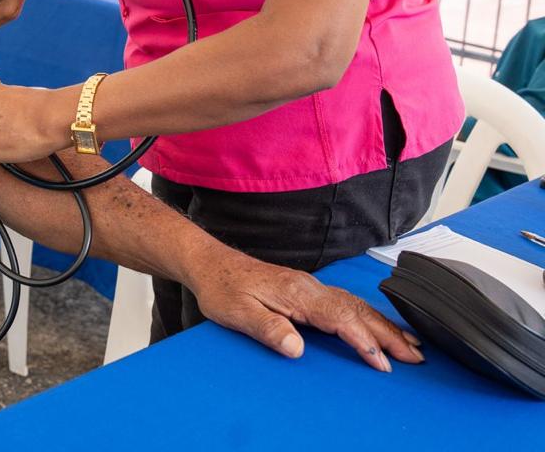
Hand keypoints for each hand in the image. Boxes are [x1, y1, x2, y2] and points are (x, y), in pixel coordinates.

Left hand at [189, 246, 423, 371]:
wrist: (210, 264)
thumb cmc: (221, 289)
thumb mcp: (237, 313)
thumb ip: (267, 329)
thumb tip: (296, 348)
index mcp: (296, 293)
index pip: (340, 318)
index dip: (363, 341)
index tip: (382, 363)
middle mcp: (308, 287)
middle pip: (357, 310)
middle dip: (388, 334)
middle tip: (416, 357)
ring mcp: (309, 287)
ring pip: (355, 305)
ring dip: (383, 325)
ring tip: (410, 344)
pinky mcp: (305, 290)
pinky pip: (345, 302)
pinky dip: (366, 316)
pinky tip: (376, 325)